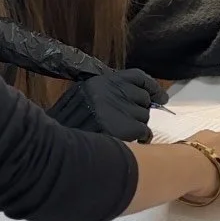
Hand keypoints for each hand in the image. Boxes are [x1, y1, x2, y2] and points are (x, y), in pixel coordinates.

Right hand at [52, 66, 166, 141]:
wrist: (58, 143)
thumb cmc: (70, 124)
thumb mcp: (83, 99)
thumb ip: (105, 95)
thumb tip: (136, 99)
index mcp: (101, 82)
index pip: (136, 76)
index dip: (151, 86)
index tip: (160, 97)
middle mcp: (113, 92)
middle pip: (142, 98)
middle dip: (140, 110)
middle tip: (130, 121)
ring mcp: (121, 108)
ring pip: (144, 116)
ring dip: (139, 125)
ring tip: (125, 133)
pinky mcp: (126, 127)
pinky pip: (144, 130)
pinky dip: (143, 137)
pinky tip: (136, 142)